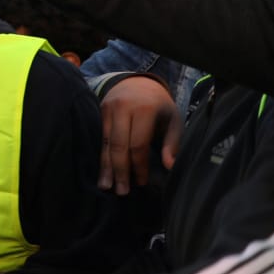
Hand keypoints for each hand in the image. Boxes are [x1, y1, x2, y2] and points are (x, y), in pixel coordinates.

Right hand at [98, 74, 178, 193]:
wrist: (137, 82)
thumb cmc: (159, 105)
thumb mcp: (173, 120)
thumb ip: (172, 143)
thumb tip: (169, 167)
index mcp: (144, 109)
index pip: (138, 144)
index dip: (139, 165)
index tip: (141, 182)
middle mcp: (123, 108)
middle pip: (119, 145)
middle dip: (120, 170)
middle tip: (121, 191)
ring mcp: (108, 109)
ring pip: (106, 143)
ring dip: (106, 167)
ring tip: (106, 186)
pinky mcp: (99, 113)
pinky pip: (100, 138)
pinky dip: (102, 157)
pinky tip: (102, 172)